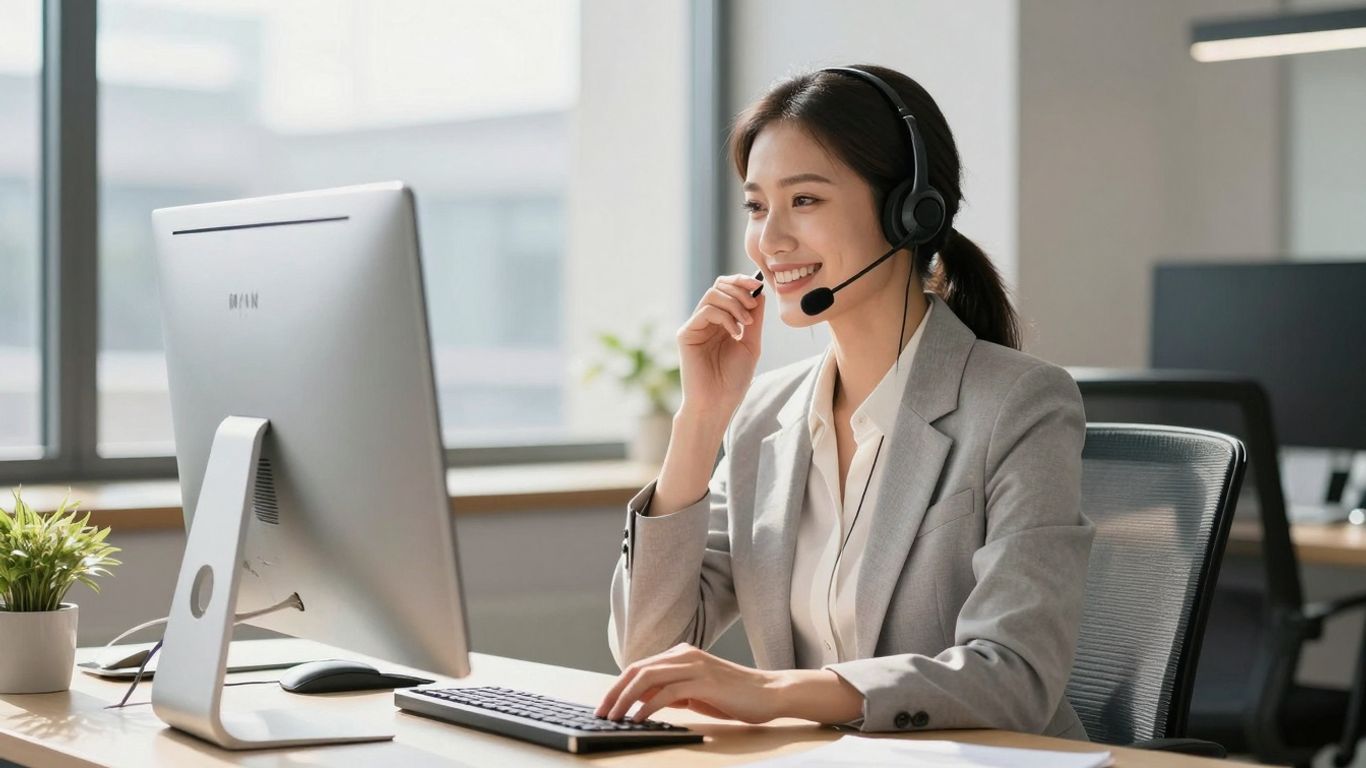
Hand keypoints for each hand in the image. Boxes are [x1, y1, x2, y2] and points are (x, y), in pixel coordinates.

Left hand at [594, 644, 864, 725]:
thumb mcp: (697, 694)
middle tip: (600, 713)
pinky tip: (638, 719)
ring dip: (625, 700)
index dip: (618, 686)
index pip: (640, 667)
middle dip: (614, 692)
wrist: (770, 692)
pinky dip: (648, 706)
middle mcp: (684, 654)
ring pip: (647, 678)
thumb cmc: (735, 696)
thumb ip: (672, 694)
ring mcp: (694, 666)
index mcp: (681, 654)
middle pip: (637, 670)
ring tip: (614, 718)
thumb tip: (643, 704)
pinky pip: (666, 693)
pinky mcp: (703, 681)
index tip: (605, 705)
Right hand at [675, 274, 764, 418]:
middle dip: (739, 290)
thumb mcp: (751, 344)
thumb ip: (754, 319)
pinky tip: (735, 333)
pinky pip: (705, 311)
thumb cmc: (733, 380)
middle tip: (752, 307)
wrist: (718, 403)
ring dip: (735, 304)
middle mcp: (706, 321)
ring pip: (712, 295)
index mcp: (720, 322)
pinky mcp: (686, 334)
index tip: (759, 285)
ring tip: (746, 323)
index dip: (741, 282)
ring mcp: (695, 326)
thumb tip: (759, 292)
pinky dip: (725, 317)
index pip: (726, 289)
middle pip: (718, 285)